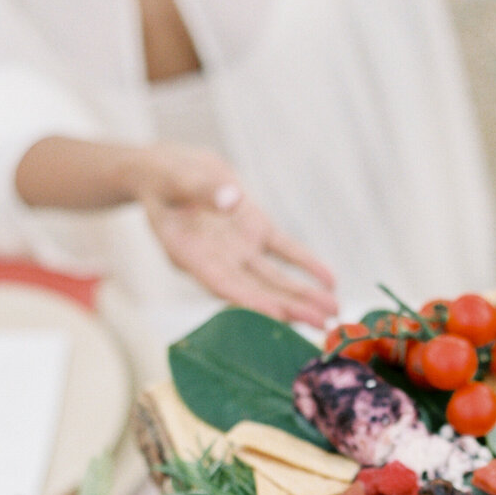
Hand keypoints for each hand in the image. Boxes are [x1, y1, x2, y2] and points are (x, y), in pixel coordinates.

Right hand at [133, 144, 337, 326]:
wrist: (167, 169)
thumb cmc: (161, 177)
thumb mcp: (175, 178)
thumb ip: (203, 190)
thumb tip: (233, 201)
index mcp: (189, 256)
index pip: (223, 286)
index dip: (251, 302)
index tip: (279, 316)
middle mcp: (216, 261)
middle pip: (256, 291)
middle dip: (289, 309)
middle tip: (322, 325)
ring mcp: (238, 249)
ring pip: (274, 278)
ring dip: (303, 296)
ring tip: (333, 312)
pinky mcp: (254, 230)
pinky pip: (284, 251)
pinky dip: (306, 264)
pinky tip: (330, 279)